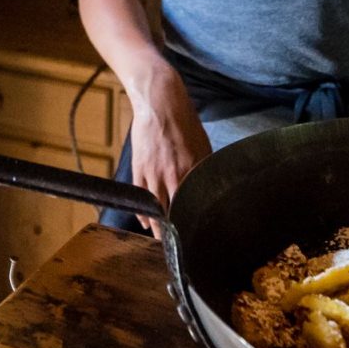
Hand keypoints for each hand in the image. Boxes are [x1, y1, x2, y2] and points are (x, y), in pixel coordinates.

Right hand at [128, 79, 210, 236]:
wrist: (160, 102)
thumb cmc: (184, 122)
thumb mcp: (202, 145)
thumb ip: (204, 168)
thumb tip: (210, 186)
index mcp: (191, 170)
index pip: (193, 205)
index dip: (195, 223)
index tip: (199, 236)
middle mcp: (172, 176)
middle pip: (174, 213)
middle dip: (176, 231)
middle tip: (181, 245)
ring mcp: (152, 174)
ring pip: (154, 210)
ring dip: (158, 227)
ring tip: (162, 240)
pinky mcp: (138, 169)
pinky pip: (139, 197)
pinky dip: (142, 212)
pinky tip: (146, 221)